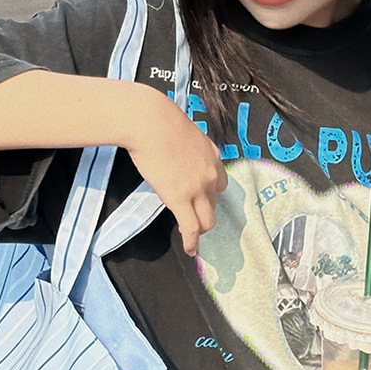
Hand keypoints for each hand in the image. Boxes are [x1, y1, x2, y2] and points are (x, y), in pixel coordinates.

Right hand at [124, 88, 227, 255]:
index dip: (211, 195)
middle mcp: (210, 174)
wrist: (150, 121)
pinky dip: (191, 242)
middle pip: (214, 203)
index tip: (203, 200)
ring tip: (193, 238)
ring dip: (200, 230)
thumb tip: (176, 153)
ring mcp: (197, 188)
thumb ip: (187, 148)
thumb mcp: (183, 132)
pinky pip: (191, 227)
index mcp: (212, 156)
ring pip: (207, 219)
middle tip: (196, 220)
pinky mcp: (180, 198)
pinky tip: (189, 249)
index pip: (220, 183)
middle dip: (205, 213)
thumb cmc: (158, 120)